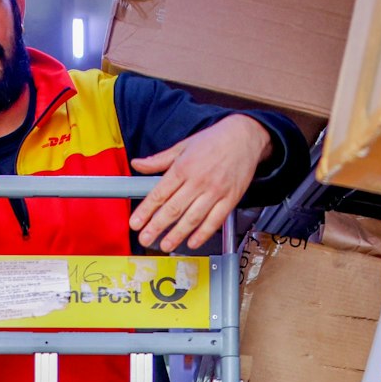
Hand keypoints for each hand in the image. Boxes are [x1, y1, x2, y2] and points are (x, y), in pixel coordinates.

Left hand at [128, 115, 272, 252]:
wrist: (245, 136)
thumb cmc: (214, 141)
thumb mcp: (182, 146)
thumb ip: (159, 160)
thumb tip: (137, 164)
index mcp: (183, 167)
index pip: (159, 193)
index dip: (146, 211)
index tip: (135, 223)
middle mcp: (198, 181)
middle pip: (174, 208)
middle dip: (157, 226)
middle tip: (145, 238)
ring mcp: (215, 191)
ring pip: (193, 218)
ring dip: (178, 234)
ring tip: (166, 245)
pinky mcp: (230, 198)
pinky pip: (215, 220)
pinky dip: (203, 233)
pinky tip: (193, 242)